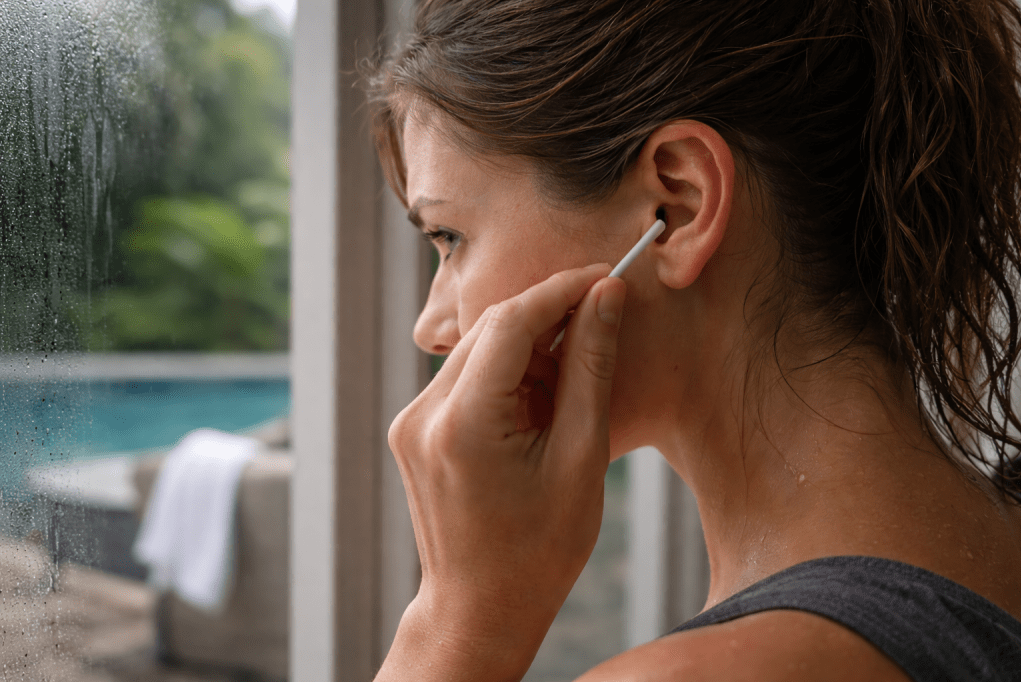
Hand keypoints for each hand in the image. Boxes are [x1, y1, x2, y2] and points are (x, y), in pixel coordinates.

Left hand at [380, 263, 626, 680]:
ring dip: (528, 345)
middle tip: (601, 316)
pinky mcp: (412, 429)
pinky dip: (505, 373)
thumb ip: (589, 369)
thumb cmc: (539, 549)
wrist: (479, 608)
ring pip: (477, 349)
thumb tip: (606, 299)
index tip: (606, 275)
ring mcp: (410, 422)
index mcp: (462, 425)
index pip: (510, 322)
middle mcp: (423, 415)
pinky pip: (464, 377)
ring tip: (575, 372)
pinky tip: (541, 397)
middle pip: (490, 329)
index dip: (561, 290)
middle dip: (547, 314)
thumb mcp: (580, 457)